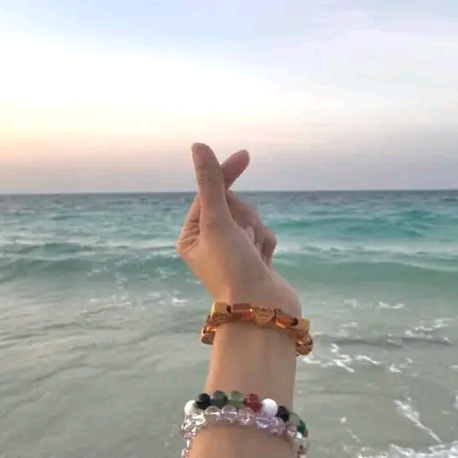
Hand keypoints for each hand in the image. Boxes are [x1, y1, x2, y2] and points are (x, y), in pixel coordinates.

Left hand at [177, 143, 300, 316]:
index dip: (225, 175)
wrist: (262, 310)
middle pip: (233, 205)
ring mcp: (233, 252)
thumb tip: (198, 146)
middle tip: (242, 235)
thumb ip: (210, 183)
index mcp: (191, 236)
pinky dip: (266, 244)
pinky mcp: (254, 260)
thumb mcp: (217, 221)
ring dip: (256, 231)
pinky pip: (263, 235)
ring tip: (253, 253)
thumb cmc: (231, 267)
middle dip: (243, 215)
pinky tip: (263, 261)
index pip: (209, 194)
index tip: (245, 155)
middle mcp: (209, 243)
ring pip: (250, 219)